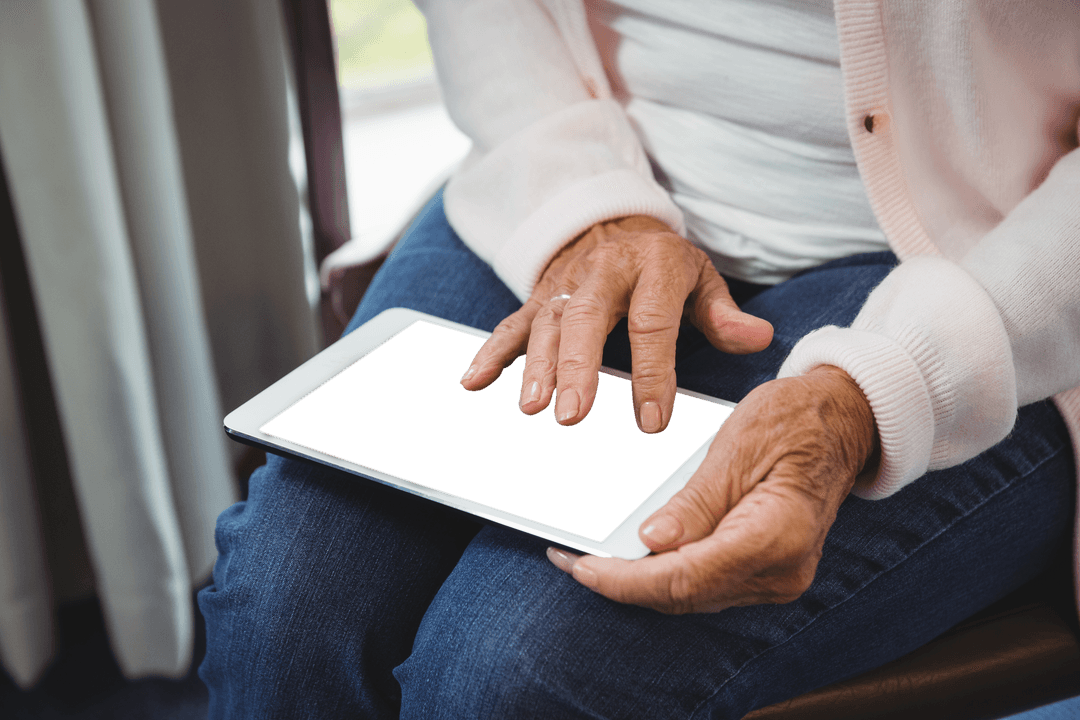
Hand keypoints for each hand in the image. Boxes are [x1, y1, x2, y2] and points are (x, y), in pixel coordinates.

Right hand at [459, 215, 772, 431]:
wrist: (610, 222)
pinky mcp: (538, 298)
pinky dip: (492, 352)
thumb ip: (723, 312)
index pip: (653, 323)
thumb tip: (759, 339)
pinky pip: (512, 324)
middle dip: (578, 368)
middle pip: (587, 319)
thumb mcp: (698, 278)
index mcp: (652, 266)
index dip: (653, 373)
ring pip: (547, 324)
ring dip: (536, 367)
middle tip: (572, 416)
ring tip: (532, 408)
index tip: (652, 422)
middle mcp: (602, 272)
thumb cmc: (661, 265)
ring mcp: (565, 285)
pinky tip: (474, 383)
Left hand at [547, 365, 878, 612]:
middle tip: (567, 559)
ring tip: (586, 556)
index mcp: (776, 536)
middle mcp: (781, 571)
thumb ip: (696, 501)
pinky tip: (631, 553)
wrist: (843, 422)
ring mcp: (777, 578)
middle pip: (684, 594)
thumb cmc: (794, 420)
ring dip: (637, 580)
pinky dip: (663, 572)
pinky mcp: (766, 572)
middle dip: (621, 582)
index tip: (581, 566)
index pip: (686, 577)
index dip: (626, 579)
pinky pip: (704, 583)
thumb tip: (651, 541)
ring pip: (690, 595)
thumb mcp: (738, 445)